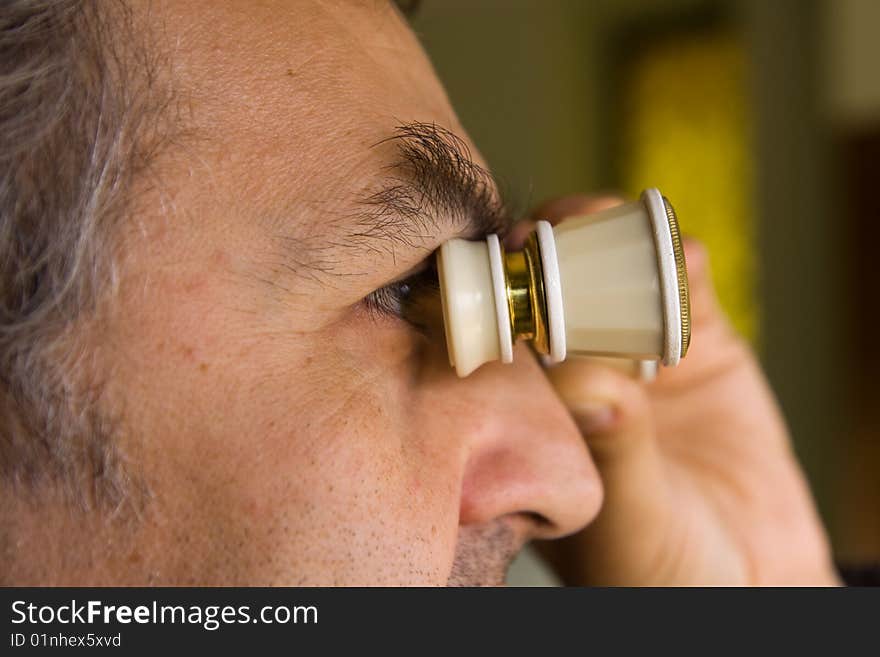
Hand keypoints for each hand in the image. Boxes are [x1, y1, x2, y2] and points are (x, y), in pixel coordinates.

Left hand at [527, 195, 838, 585]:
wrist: (757, 580)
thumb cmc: (667, 571)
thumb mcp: (632, 520)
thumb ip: (612, 451)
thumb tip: (587, 382)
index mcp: (535, 417)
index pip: (500, 340)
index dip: (496, 300)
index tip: (499, 270)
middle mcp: (578, 375)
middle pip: (548, 290)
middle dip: (548, 253)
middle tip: (550, 233)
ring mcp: (637, 352)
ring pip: (612, 271)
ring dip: (609, 239)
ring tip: (614, 232)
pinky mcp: (702, 343)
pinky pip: (686, 284)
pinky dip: (681, 259)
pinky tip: (679, 258)